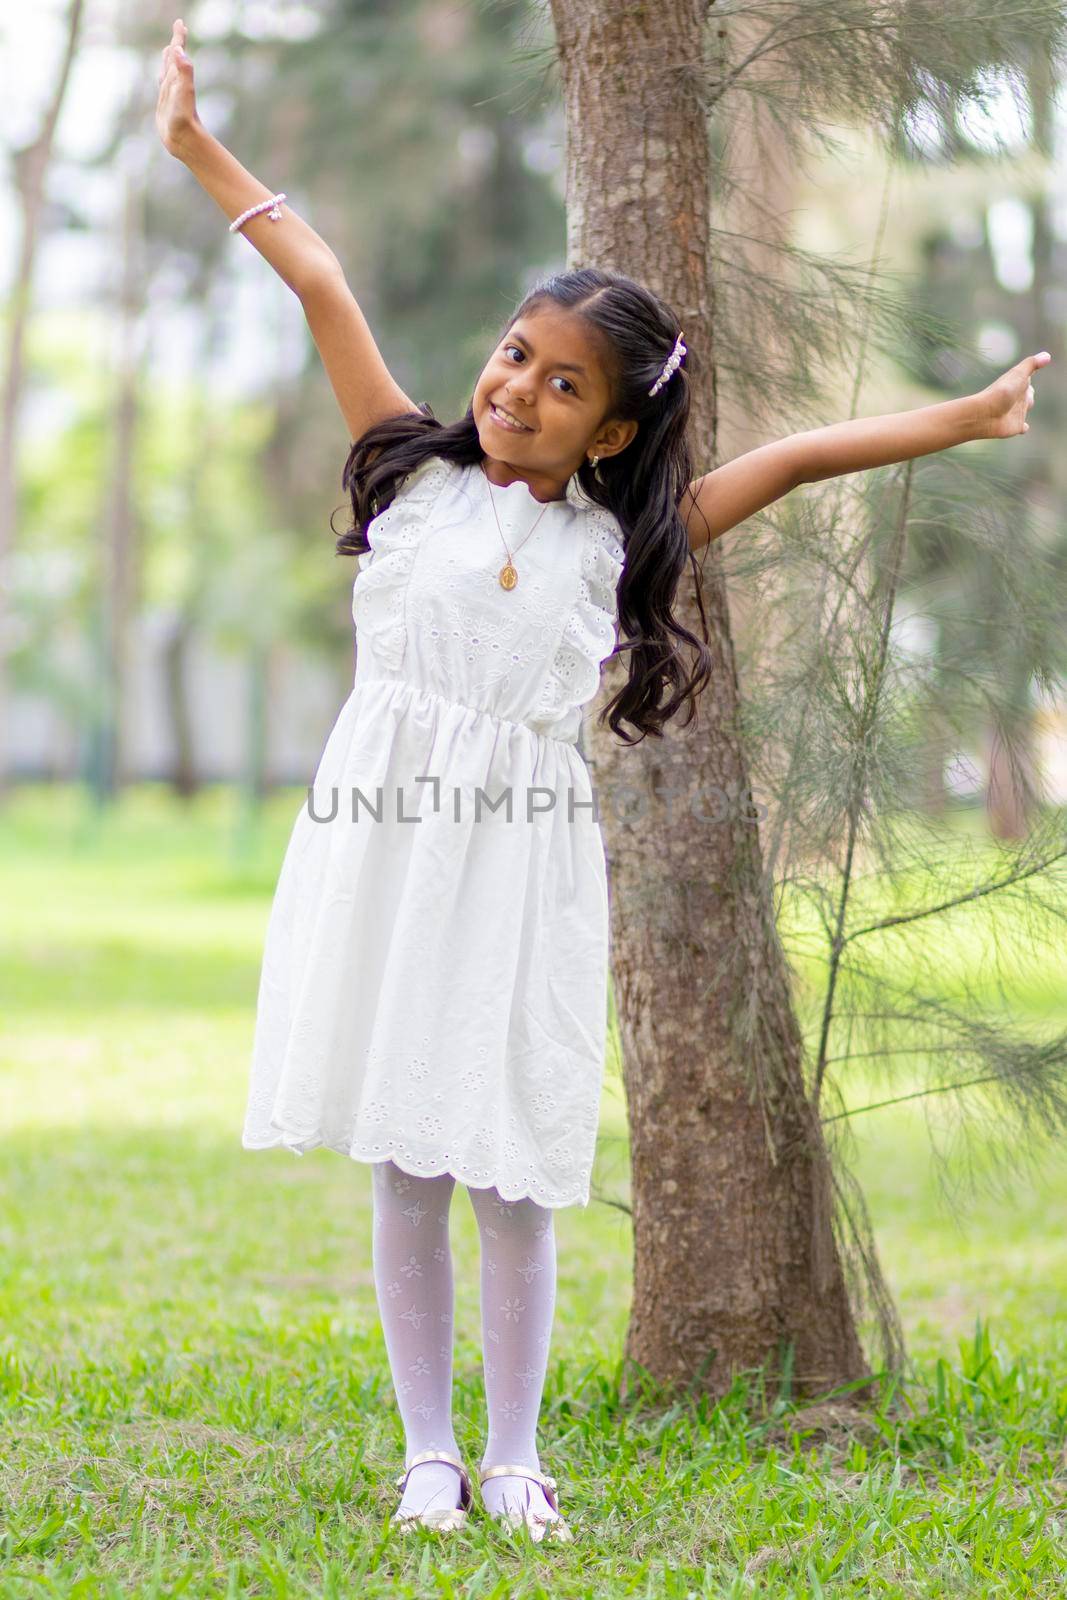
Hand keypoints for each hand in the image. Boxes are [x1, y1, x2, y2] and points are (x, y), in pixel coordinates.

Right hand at [156, 18, 200, 157]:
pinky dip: (163, 75)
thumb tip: (179, 50)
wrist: (184, 140)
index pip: (178, 52)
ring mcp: (170, 92)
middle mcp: (175, 82)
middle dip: (176, 43)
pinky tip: (163, 77)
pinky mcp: (166, 103)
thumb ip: (184, 71)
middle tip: (179, 30)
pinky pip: (163, 84)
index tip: (180, 23)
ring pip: (169, 69)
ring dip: (169, 58)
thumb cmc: (184, 118)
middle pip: (175, 57)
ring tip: (170, 49)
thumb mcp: (184, 92)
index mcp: (178, 76)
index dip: (179, 37)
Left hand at [976, 350, 1050, 438]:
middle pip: (1028, 394)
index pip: (1026, 378)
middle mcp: (1017, 398)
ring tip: (1027, 405)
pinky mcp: (1016, 426)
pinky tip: (1024, 428)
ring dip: (1026, 406)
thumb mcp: (1018, 374)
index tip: (1030, 371)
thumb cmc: (1001, 392)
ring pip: (1025, 408)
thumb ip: (1031, 364)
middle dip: (1029, 393)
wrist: (985, 414)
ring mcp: (1016, 412)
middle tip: (1028, 391)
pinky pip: (1022, 427)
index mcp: (1018, 384)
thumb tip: (1047, 355)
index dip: (1027, 375)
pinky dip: (1024, 427)